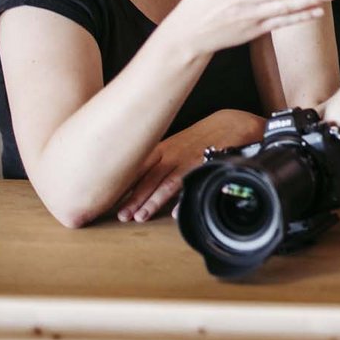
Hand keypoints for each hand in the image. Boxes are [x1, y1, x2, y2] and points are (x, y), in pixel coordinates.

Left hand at [113, 109, 264, 222]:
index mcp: (162, 149)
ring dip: (154, 200)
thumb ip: (156, 164)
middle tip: (123, 215)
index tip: (109, 202)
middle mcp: (173, 153)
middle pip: (150, 177)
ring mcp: (190, 159)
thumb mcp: (174, 146)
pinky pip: (194, 181)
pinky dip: (184, 198)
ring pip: (168, 181)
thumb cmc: (198, 139)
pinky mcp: (208, 162)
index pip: (138, 168)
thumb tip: (133, 187)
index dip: (123, 186)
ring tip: (142, 216)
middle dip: (134, 198)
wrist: (230, 123)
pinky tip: (177, 211)